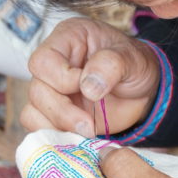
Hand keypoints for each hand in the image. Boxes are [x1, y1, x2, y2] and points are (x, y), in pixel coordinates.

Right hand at [22, 17, 160, 136]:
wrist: (144, 92)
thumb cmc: (136, 66)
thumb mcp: (134, 59)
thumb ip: (112, 65)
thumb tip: (88, 87)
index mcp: (69, 39)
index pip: (44, 60)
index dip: (61, 79)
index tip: (90, 89)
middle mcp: (54, 63)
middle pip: (36, 89)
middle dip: (62, 112)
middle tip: (89, 124)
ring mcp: (52, 90)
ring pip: (33, 112)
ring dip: (59, 127)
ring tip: (88, 131)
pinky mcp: (55, 114)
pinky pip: (39, 127)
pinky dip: (56, 138)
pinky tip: (79, 138)